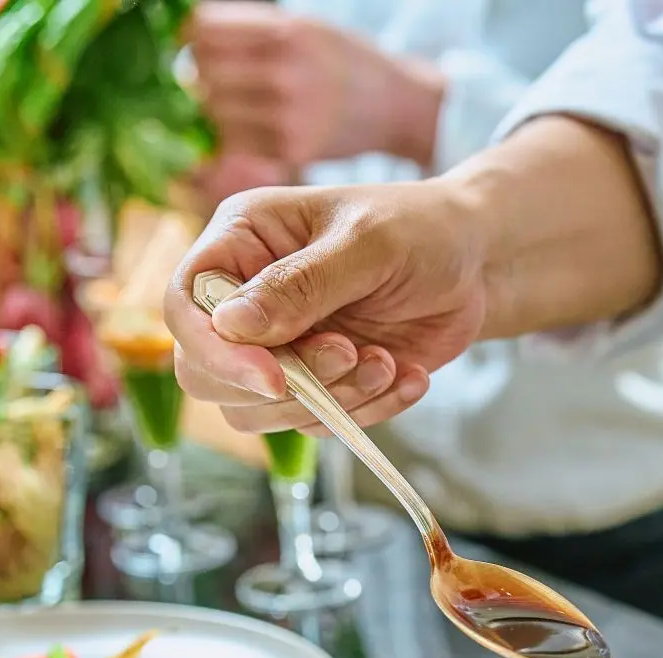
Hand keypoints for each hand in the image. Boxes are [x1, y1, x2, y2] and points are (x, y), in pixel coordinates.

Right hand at [165, 179, 488, 434]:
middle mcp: (247, 298)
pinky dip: (364, 411)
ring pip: (260, 411)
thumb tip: (231, 326)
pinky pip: (317, 424)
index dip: (216, 352)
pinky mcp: (318, 383)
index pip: (186, 308)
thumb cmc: (420, 229)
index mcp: (240, 241)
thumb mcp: (366, 244)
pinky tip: (406, 375)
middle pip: (206, 375)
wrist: (477, 263)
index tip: (274, 376)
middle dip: (281, 383)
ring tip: (384, 361)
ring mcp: (280, 347)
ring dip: (328, 400)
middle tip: (349, 354)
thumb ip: (300, 285)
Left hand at [190, 2, 444, 168]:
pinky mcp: (293, 150)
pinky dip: (234, 134)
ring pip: (215, 112)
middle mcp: (285, 73)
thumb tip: (189, 34)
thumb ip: (251, 28)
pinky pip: (237, 143)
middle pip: (205, 74)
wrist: (394, 106)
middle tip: (212, 77)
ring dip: (215, 107)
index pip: (205, 33)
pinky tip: (249, 126)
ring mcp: (288, 115)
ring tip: (233, 102)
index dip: (191, 38)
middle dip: (201, 75)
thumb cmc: (341, 61)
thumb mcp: (303, 26)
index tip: (193, 44)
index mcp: (286, 33)